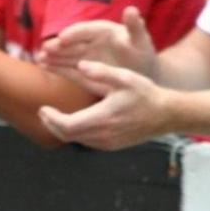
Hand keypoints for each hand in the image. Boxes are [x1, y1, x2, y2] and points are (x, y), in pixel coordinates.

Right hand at [37, 6, 157, 92]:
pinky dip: (55, 66)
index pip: (85, 29)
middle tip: (46, 49)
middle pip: (72, 42)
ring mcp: (84, 55)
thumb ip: (135, 26)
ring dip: (52, 56)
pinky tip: (43, 66)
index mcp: (103, 30)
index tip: (63, 37)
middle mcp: (90, 41)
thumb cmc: (141, 54)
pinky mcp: (81, 68)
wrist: (140, 73)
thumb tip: (131, 9)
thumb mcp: (141, 40)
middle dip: (58, 45)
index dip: (74, 33)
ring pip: (65, 54)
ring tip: (39, 59)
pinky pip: (66, 66)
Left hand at [37, 60, 173, 148]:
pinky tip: (72, 122)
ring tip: (53, 116)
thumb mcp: (125, 78)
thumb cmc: (146, 94)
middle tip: (43, 112)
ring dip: (62, 129)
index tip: (42, 108)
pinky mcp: (111, 146)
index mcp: (103, 118)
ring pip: (75, 140)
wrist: (166, 115)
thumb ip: (102, 71)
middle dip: (51, 125)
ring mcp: (107, 143)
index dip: (51, 119)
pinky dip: (75, 133)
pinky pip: (86, 141)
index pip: (67, 125)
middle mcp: (103, 135)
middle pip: (67, 135)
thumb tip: (81, 64)